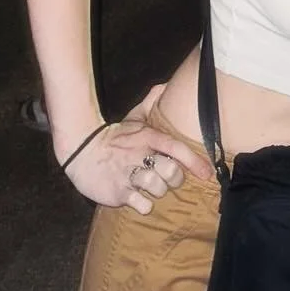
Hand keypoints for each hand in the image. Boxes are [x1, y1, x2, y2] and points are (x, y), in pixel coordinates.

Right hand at [61, 84, 212, 212]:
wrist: (81, 152)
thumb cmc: (113, 138)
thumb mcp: (132, 118)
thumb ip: (151, 102)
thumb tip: (166, 85)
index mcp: (148, 137)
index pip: (178, 149)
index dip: (196, 162)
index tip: (208, 174)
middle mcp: (140, 155)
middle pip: (172, 172)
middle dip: (175, 179)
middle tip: (170, 179)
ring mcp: (129, 174)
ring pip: (158, 188)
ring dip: (159, 191)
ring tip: (151, 187)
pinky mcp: (118, 192)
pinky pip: (142, 204)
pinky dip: (145, 205)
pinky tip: (140, 199)